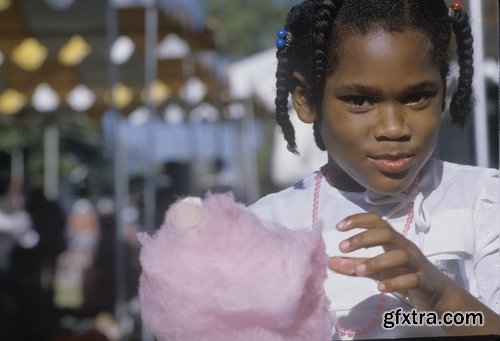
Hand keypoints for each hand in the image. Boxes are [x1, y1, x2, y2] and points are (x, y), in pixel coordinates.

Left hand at [328, 212, 448, 310]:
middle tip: (342, 247)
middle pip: (386, 233)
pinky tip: (380, 288)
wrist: (437, 294)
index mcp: (393, 241)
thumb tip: (329, 261)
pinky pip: (412, 279)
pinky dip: (395, 282)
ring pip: (400, 256)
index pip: (376, 221)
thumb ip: (354, 265)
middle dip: (363, 238)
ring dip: (377, 262)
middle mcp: (405, 247)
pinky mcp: (424, 281)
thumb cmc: (404, 275)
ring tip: (358, 271)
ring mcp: (416, 264)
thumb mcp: (376, 270)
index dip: (358, 220)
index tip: (339, 227)